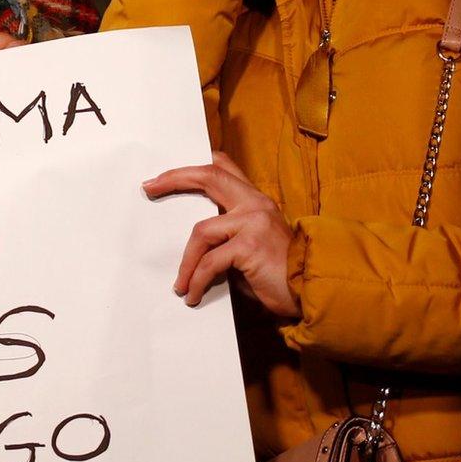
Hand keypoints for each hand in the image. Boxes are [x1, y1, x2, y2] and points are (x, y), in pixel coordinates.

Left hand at [143, 151, 295, 316]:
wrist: (310, 292)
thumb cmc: (280, 274)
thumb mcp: (255, 245)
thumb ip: (231, 233)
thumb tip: (199, 239)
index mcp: (257, 202)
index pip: (226, 170)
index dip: (196, 168)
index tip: (167, 174)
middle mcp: (256, 205)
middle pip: (210, 177)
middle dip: (175, 179)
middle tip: (150, 187)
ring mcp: (253, 222)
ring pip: (201, 231)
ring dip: (186, 263)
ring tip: (180, 284)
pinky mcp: (249, 246)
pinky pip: (210, 262)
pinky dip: (197, 280)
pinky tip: (193, 294)